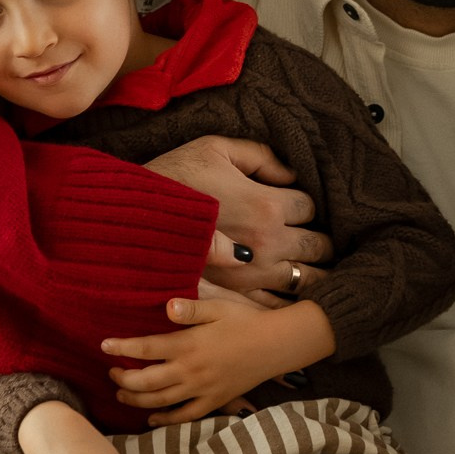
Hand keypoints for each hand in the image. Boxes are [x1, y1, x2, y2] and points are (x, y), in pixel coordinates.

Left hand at [103, 293, 336, 423]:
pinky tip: (151, 418)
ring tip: (121, 394)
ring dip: (135, 400)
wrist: (276, 345)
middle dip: (123, 378)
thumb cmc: (245, 321)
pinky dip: (165, 419)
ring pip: (159, 401)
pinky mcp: (213, 401)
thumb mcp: (218, 307)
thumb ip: (190, 309)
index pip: (145, 348)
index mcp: (188, 345)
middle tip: (111, 372)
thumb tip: (166, 306)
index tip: (104, 345)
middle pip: (145, 381)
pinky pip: (184, 416)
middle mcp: (190, 371)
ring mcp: (201, 390)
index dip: (121, 348)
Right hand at [145, 136, 331, 298]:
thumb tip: (289, 172)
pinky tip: (294, 296)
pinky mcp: (235, 294)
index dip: (306, 203)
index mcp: (266, 204)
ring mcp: (253, 273)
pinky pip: (275, 304)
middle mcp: (267, 242)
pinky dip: (290, 301)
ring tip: (319, 270)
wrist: (132, 218)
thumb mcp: (216, 149)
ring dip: (316, 273)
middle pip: (318, 245)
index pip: (310, 206)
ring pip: (305, 278)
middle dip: (322, 241)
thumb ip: (260, 156)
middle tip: (322, 241)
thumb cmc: (172, 178)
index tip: (297, 205)